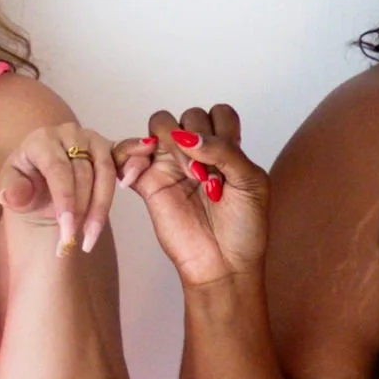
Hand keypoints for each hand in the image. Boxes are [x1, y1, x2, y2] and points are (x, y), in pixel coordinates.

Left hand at [0, 120, 117, 257]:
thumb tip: (11, 196)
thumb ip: (12, 191)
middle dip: (80, 213)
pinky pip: (125, 157)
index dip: (64, 202)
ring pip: (105, 173)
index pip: (57, 170)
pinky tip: (129, 183)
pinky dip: (132, 168)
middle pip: (83, 174)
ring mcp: (92, 140)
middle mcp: (69, 133)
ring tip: (89, 239)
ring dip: (100, 209)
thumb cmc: (26, 182)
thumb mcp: (11, 189)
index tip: (66, 233)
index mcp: (42, 140)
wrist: (41, 179)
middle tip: (72, 243)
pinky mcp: (109, 148)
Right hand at [116, 106, 265, 290]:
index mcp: (226, 149)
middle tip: (207, 177)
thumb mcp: (251, 183)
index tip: (227, 159)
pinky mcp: (148, 182)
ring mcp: (172, 165)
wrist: (224, 265)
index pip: (218, 113)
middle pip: (189, 116)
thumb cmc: (244, 228)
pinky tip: (141, 169)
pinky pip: (127, 155)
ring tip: (188, 175)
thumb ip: (226, 151)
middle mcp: (198, 153)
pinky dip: (129, 152)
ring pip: (160, 124)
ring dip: (173, 141)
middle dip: (199, 140)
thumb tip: (189, 136)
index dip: (221, 129)